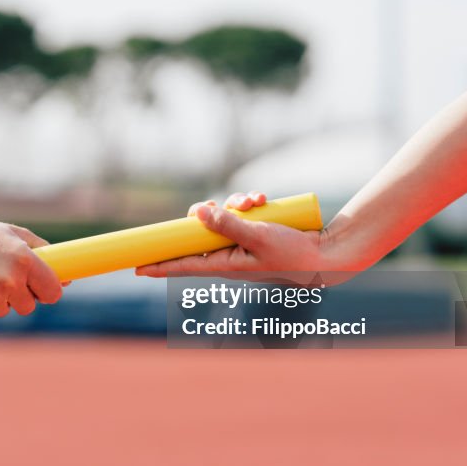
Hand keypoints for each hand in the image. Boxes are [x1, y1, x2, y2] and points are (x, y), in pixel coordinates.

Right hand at [0, 215, 63, 318]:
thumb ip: (43, 253)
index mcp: (24, 260)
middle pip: (29, 307)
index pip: (53, 292)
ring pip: (4, 311)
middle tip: (5, 278)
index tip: (41, 288)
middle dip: (20, 296)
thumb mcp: (14, 234)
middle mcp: (8, 281)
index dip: (48, 291)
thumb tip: (66, 279)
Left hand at [135, 191, 328, 277]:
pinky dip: (249, 202)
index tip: (137, 267)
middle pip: (200, 232)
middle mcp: (230, 255)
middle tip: (222, 205)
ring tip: (255, 200)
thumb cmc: (294, 253)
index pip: (183, 266)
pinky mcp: (255, 230)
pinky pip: (241, 212)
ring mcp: (242, 243)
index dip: (159, 265)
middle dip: (208, 213)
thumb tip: (197, 212)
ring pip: (222, 217)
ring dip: (234, 203)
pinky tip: (262, 198)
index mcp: (225, 265)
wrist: (328, 252)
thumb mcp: (257, 236)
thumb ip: (227, 225)